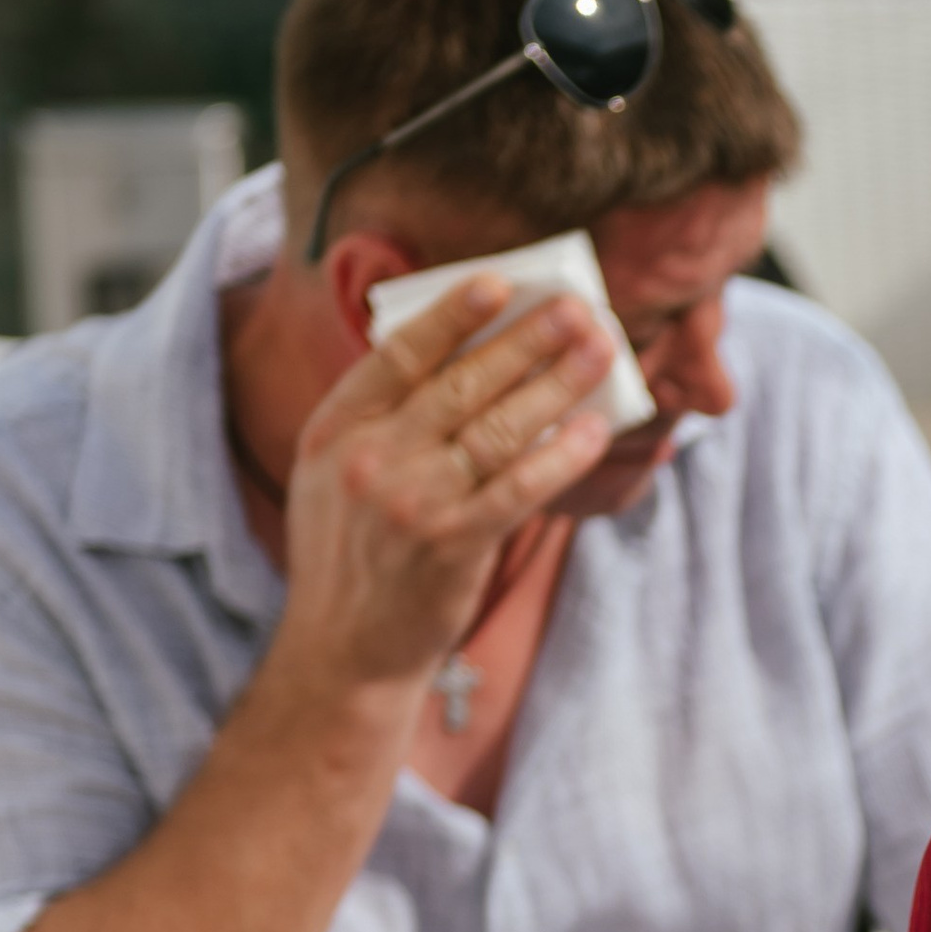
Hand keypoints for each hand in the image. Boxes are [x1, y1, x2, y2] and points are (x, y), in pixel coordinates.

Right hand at [273, 274, 616, 695]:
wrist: (342, 649)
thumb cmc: (352, 551)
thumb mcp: (332, 473)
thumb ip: (380, 418)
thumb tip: (461, 353)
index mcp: (334, 429)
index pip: (398, 356)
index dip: (451, 315)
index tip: (498, 282)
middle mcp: (368, 459)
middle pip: (460, 382)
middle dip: (526, 339)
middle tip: (577, 309)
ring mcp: (411, 502)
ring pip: (498, 427)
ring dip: (556, 382)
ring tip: (598, 351)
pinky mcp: (452, 545)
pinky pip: (519, 487)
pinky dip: (561, 454)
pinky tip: (595, 429)